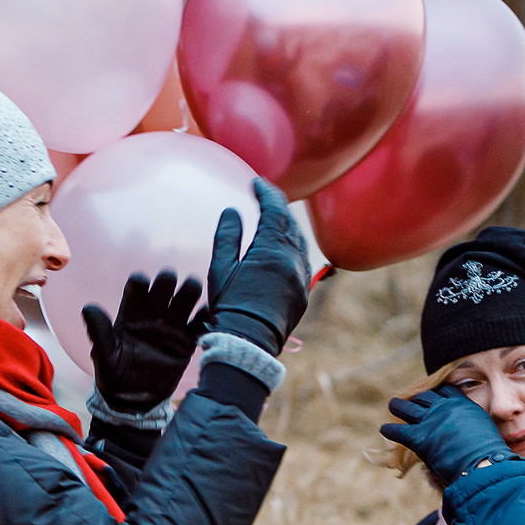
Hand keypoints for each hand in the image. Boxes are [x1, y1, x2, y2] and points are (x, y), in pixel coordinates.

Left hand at [80, 269, 210, 414]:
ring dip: (191, 291)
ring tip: (191, 298)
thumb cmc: (114, 375)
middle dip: (168, 282)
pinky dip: (206, 315)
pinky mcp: (187, 342)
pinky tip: (203, 318)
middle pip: (165, 284)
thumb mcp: (104, 356)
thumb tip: (89, 308)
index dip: (141, 282)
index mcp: (130, 314)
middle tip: (170, 293)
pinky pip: (201, 322)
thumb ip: (99, 332)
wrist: (133, 401)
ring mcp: (172, 327)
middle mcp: (153, 315)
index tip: (142, 289)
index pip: (138, 285)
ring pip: (186, 296)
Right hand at [207, 180, 310, 356]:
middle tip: (265, 196)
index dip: (267, 193)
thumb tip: (231, 211)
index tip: (257, 183)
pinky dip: (294, 246)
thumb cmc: (230, 306)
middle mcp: (293, 261)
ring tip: (274, 218)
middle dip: (278, 206)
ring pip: (300, 242)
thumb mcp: (221, 268)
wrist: (249, 342)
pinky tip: (284, 246)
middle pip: (290, 224)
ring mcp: (301, 277)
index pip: (275, 211)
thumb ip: (228, 236)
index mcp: (272, 251)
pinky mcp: (303, 292)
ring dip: (288, 226)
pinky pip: (303, 261)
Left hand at [380, 385, 510, 485]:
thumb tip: (467, 432)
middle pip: (423, 396)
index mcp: (462, 403)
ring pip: (406, 408)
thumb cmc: (490, 453)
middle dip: (416, 398)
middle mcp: (443, 407)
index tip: (432, 394)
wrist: (482, 464)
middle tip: (411, 400)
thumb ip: (471, 425)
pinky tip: (385, 429)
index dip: (437, 392)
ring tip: (393, 405)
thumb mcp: (483, 429)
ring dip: (398, 406)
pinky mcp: (418, 437)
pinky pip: (397, 430)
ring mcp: (429, 420)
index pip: (445, 390)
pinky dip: (389, 430)